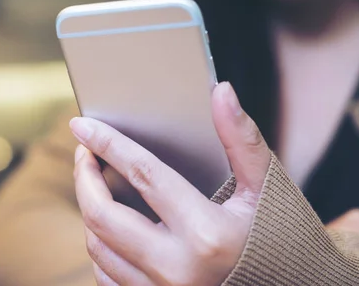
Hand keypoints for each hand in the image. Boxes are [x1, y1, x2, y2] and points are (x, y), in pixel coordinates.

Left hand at [70, 82, 271, 284]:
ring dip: (89, 208)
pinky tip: (110, 223)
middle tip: (85, 152)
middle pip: (103, 215)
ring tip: (96, 182)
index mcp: (207, 234)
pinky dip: (101, 243)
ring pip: (98, 245)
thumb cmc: (276, 238)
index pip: (143, 175)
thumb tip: (221, 91)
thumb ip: (242, 139)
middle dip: (84, 177)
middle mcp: (177, 269)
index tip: (81, 125)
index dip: (108, 144)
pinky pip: (106, 274)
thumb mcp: (264, 188)